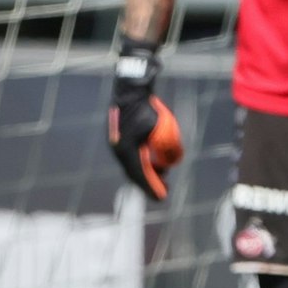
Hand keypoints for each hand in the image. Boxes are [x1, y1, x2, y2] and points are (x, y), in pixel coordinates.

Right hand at [106, 36, 183, 200]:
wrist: (131, 90)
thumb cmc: (148, 109)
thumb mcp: (165, 129)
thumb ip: (169, 148)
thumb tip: (170, 163)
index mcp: (128, 150)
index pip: (140, 175)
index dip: (151, 187)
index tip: (162, 197)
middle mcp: (119, 149)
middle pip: (134, 173)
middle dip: (149, 183)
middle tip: (163, 192)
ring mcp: (117, 143)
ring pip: (132, 164)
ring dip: (146, 172)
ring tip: (162, 175)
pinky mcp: (120, 137)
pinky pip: (131, 156)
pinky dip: (141, 162)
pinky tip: (153, 161)